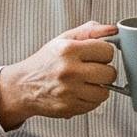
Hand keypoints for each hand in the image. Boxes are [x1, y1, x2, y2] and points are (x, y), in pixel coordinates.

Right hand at [0, 23, 118, 127]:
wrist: (23, 86)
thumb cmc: (45, 62)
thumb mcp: (63, 40)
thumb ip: (89, 31)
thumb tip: (113, 28)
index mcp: (68, 50)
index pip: (107, 51)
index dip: (104, 53)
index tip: (96, 55)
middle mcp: (68, 70)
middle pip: (110, 73)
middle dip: (104, 71)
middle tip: (92, 70)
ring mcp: (69, 91)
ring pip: (105, 92)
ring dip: (98, 87)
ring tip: (85, 82)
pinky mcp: (69, 107)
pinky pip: (94, 104)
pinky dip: (90, 99)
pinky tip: (79, 92)